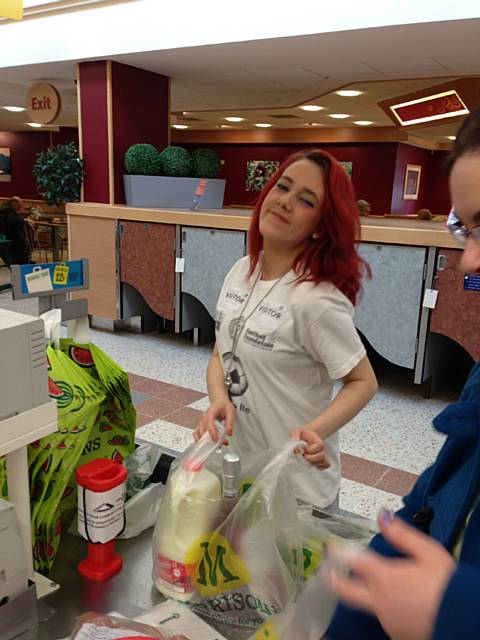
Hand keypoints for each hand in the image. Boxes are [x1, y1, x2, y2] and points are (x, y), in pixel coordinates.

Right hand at [194, 398, 235, 442]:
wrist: (219, 402)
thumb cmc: (223, 406)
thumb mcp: (231, 412)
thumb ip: (230, 423)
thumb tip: (229, 433)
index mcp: (211, 412)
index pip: (209, 422)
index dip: (212, 431)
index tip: (216, 439)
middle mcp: (204, 417)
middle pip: (202, 430)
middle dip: (210, 439)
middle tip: (220, 443)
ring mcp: (201, 422)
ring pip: (198, 433)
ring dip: (206, 441)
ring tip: (216, 444)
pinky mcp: (200, 426)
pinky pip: (196, 434)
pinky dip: (200, 440)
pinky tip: (208, 444)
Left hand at [290, 428, 329, 469]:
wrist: (306, 437)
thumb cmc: (302, 435)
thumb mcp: (296, 432)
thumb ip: (295, 437)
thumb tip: (296, 450)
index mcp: (317, 440)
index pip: (320, 446)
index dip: (311, 449)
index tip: (304, 448)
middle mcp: (322, 448)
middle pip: (322, 456)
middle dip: (311, 458)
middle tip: (304, 455)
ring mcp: (323, 455)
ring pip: (324, 462)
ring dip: (314, 463)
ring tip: (307, 459)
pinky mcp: (322, 461)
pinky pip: (324, 466)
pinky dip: (318, 467)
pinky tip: (311, 463)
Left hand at [326, 511, 455, 639]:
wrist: (464, 623)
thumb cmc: (448, 587)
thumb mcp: (428, 552)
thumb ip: (402, 534)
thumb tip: (381, 516)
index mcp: (384, 578)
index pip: (351, 561)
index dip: (338, 552)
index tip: (330, 546)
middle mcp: (379, 601)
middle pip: (345, 591)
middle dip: (333, 579)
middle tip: (327, 572)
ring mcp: (387, 621)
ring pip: (368, 605)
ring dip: (366, 593)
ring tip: (375, 584)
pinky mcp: (397, 634)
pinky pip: (385, 618)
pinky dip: (387, 607)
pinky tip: (399, 603)